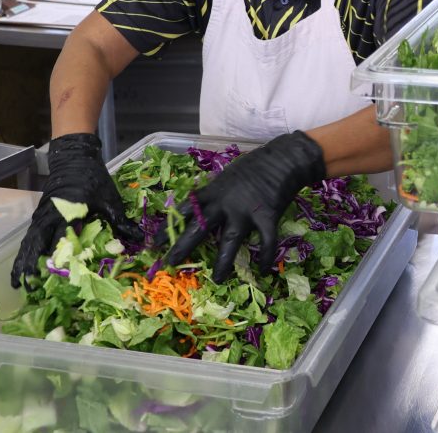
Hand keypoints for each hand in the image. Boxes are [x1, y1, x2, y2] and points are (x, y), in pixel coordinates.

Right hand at [10, 133, 140, 288]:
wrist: (74, 159)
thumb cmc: (93, 179)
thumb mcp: (109, 200)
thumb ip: (120, 221)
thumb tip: (138, 238)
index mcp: (67, 214)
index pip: (60, 242)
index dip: (58, 261)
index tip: (55, 280)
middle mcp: (48, 218)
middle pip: (36, 246)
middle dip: (32, 267)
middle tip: (30, 290)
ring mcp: (41, 217)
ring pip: (29, 243)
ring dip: (24, 262)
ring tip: (17, 283)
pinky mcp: (39, 216)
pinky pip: (29, 237)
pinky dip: (25, 251)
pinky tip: (23, 264)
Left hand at [157, 131, 325, 282]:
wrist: (283, 159)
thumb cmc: (256, 165)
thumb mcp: (228, 176)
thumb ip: (217, 193)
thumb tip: (207, 207)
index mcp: (213, 191)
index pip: (184, 210)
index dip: (169, 226)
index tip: (154, 242)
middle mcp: (224, 203)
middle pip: (199, 227)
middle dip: (183, 246)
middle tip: (170, 264)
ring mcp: (245, 211)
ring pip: (229, 241)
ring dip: (223, 262)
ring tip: (217, 279)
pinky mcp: (266, 217)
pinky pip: (265, 242)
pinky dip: (265, 257)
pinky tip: (263, 270)